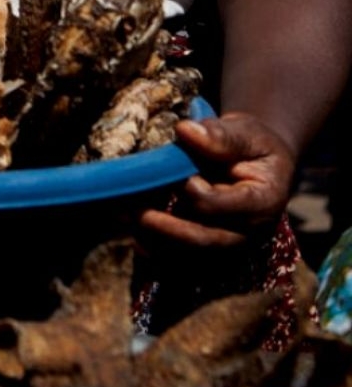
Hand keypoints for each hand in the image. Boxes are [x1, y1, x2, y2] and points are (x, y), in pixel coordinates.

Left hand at [138, 113, 295, 249]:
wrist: (255, 164)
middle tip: (134, 212)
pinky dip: (151, 243)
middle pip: (202, 239)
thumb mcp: (247, 133)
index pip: (220, 206)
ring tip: (123, 217)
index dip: (193, 193)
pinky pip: (176, 255)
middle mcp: (247, 232)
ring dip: (152, 237)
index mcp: (263, 203)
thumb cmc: (252, 146)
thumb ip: (222, 136)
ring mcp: (225, 243)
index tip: (179, 177)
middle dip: (165, 227)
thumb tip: (185, 130)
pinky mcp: (206, 247)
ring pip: (185, 252)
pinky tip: (130, 227)